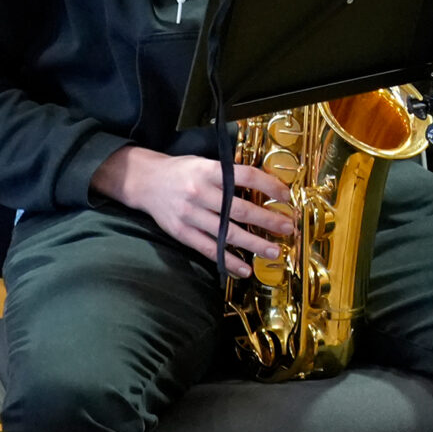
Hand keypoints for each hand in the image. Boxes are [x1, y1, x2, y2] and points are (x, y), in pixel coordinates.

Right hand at [90, 148, 295, 276]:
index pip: (245, 176)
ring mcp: (190, 215)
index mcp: (209, 170)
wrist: (145, 181)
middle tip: (288, 228)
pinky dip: (228, 260)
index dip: (268, 185)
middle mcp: (200, 192)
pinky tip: (245, 268)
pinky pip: (208, 249)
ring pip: (227, 232)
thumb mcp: (204, 162)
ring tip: (274, 250)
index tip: (287, 196)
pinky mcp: (182, 232)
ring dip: (253, 243)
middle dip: (267, 220)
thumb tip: (263, 184)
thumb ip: (228, 174)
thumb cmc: (181, 171)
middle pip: (239, 209)